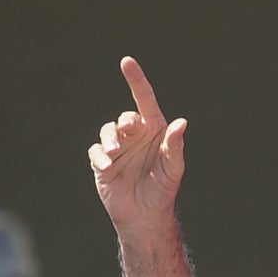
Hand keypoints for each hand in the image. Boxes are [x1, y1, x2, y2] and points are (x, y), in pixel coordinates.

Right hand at [88, 56, 187, 234]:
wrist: (145, 215)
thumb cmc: (163, 189)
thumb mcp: (173, 168)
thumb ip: (175, 146)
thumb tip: (182, 122)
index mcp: (154, 130)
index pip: (144, 100)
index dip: (136, 80)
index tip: (126, 61)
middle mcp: (135, 136)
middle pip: (124, 118)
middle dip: (125, 124)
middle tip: (128, 133)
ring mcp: (118, 148)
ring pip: (107, 131)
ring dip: (110, 138)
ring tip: (115, 152)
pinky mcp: (102, 162)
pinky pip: (95, 151)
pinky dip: (99, 156)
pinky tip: (107, 167)